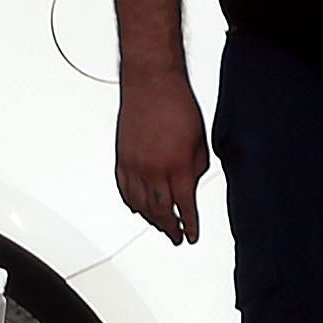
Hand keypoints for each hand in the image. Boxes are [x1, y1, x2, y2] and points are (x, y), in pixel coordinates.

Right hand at [116, 71, 208, 244]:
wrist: (151, 84)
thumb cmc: (178, 106)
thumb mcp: (200, 141)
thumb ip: (196, 169)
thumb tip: (190, 187)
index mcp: (178, 166)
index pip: (184, 207)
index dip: (189, 225)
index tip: (192, 236)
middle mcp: (153, 170)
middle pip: (160, 211)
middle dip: (170, 228)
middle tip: (177, 238)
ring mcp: (134, 165)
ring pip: (140, 204)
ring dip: (151, 220)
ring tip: (161, 227)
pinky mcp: (122, 158)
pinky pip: (124, 190)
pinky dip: (132, 203)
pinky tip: (139, 209)